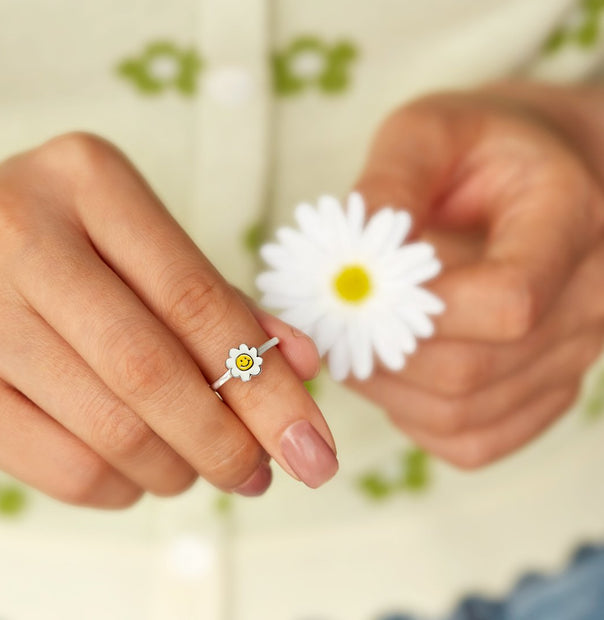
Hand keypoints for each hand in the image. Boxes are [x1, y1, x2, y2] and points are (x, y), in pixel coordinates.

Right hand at [0, 133, 336, 507]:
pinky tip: (143, 471)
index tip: (314, 447)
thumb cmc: (81, 241)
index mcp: (90, 182)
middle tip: (264, 474)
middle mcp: (21, 234)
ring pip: (107, 431)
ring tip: (204, 466)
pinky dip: (121, 487)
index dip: (267, 388)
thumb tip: (301, 365)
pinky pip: (58, 468)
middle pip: (149, 372)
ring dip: (178, 469)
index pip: (198, 301)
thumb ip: (224, 302)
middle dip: (226, 444)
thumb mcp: (151, 242)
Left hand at [351, 84, 603, 467]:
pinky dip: (415, 420)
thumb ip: (391, 180)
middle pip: (472, 369)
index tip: (355, 288)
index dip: (419, 310)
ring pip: (463, 415)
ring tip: (356, 343)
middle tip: (334, 322)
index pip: (507, 301)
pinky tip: (397, 375)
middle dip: (382, 352)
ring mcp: (571, 357)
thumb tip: (348, 257)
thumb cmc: (481, 149)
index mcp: (570, 220)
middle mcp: (587, 301)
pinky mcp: (544, 393)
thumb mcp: (431, 131)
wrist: (538, 181)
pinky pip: (471, 441)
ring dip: (388, 389)